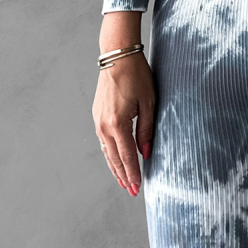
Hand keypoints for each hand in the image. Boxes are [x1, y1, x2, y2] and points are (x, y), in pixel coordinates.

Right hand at [92, 13, 153, 195]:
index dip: (133, 174)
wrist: (117, 56)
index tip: (137, 188)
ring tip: (123, 181)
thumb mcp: (149, 103)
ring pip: (107, 152)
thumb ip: (146, 130)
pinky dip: (110, 154)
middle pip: (115, 158)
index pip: (127, 156)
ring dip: (115, 168)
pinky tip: (116, 160)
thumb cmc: (137, 76)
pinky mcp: (97, 116)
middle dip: (123, 176)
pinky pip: (103, 142)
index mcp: (117, 124)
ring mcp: (98, 121)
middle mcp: (104, 126)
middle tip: (132, 191)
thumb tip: (146, 153)